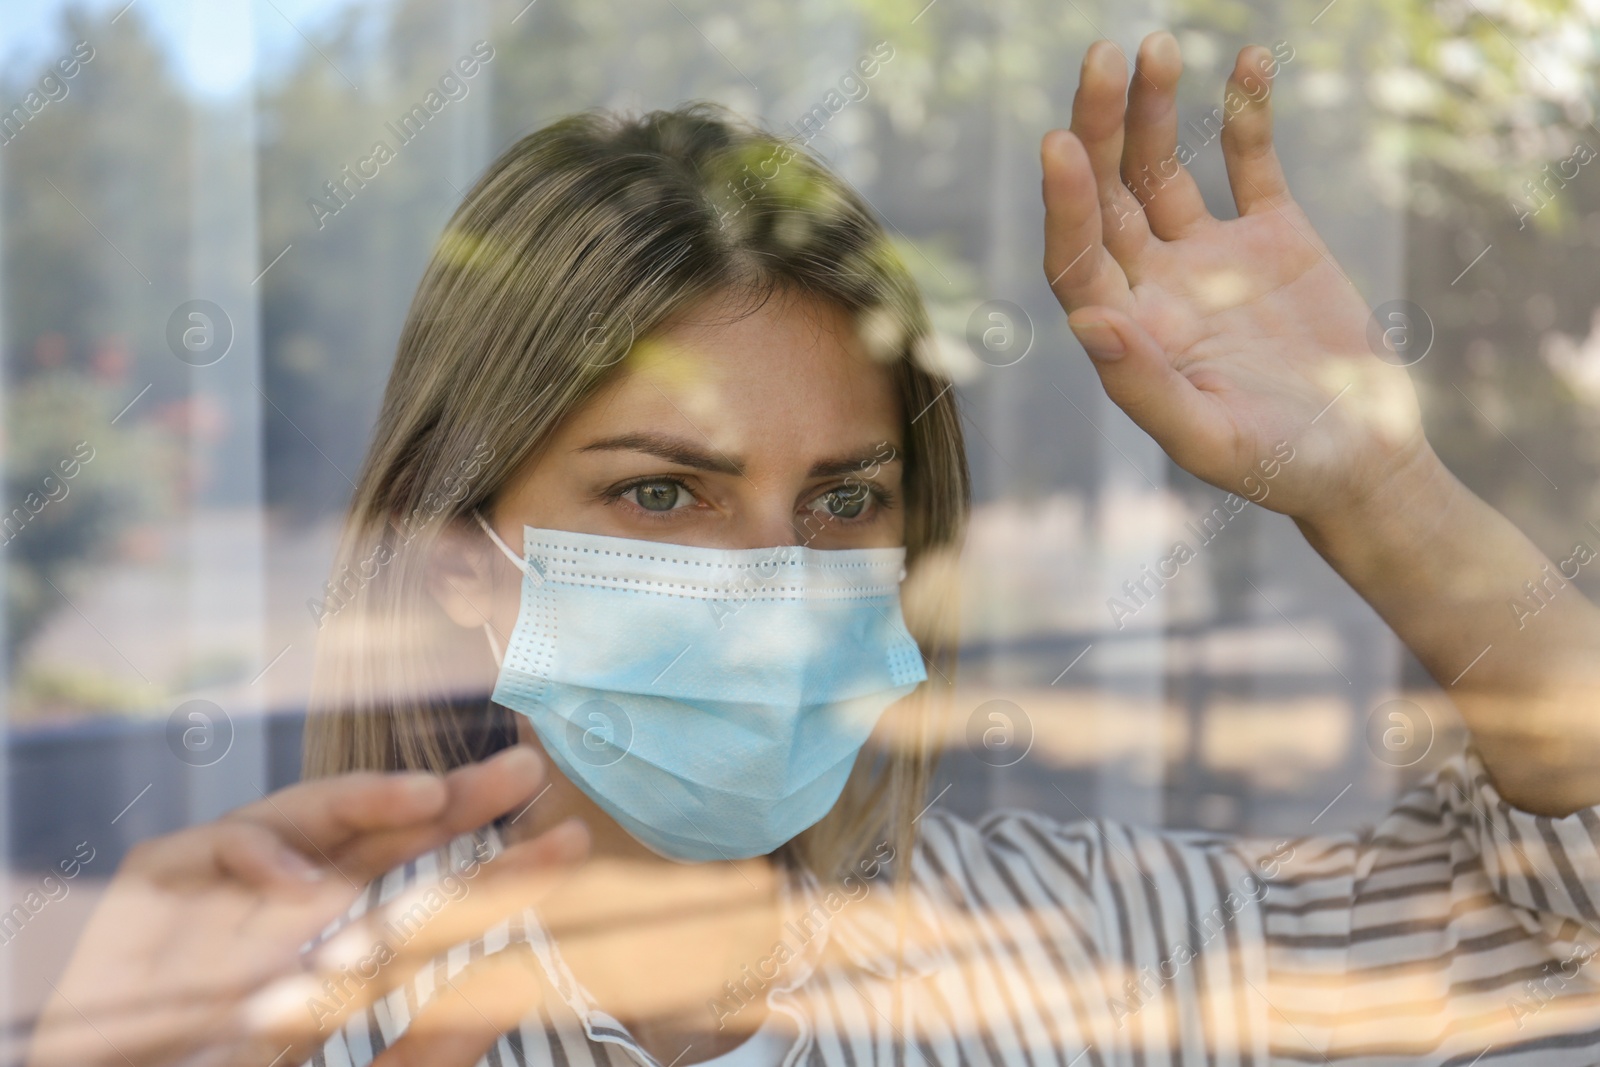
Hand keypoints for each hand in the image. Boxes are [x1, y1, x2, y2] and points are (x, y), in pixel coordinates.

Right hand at [26, 745, 588, 1066]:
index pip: (430, 895)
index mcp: (335, 949)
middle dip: (452, 800)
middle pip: (377, 837)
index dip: (497, 867)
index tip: (567, 843)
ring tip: (429, 798)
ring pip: (300, 820)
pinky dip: (250, 857)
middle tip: (523, 771)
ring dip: (364, 799)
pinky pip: (201, 850)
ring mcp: (218, 896)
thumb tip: (514, 987)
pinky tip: (298, 883)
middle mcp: (285, 910)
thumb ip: (430, 1050)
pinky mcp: (150, 893)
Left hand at [1042, 32, 1436, 525]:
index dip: (1064, 203)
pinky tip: (1248, 61)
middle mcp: (1155, 287)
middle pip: (1108, 195)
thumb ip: (1143, 386)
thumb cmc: (1280, 469)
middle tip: (1102, 58)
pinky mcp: (1273, 237)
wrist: (1364, 462)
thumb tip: (1085, 324)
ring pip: (1163, 168)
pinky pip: (1249, 162)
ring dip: (1152, 109)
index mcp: (1129, 333)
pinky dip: (1246, 115)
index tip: (1059, 143)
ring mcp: (1211, 257)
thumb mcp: (1210, 440)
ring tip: (1153, 45)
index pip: (1078, 256)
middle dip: (1098, 128)